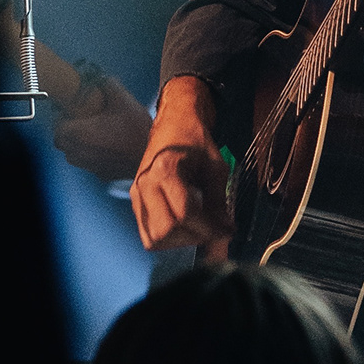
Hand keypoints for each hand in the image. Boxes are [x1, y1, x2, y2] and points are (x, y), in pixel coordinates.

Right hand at [130, 75, 234, 255]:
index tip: (227, 230)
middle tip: (213, 230)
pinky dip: (168, 238)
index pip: (184, 215)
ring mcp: (137, 194)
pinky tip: (185, 226)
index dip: (209, 228)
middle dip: (194, 237)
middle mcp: (145, 184)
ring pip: (154, 239)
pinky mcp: (136, 201)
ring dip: (180, 241)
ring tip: (199, 228)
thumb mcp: (215, 166)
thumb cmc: (195, 139)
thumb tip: (225, 230)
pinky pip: (148, 234)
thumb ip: (219, 200)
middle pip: (166, 231)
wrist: (174, 122)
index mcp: (164, 170)